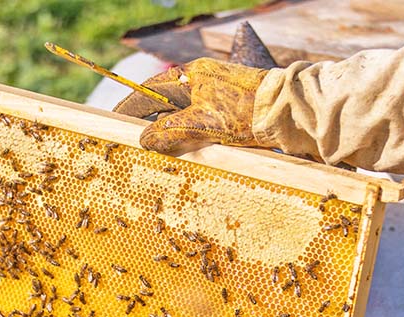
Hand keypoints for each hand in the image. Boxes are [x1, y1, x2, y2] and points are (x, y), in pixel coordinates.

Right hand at [113, 58, 268, 152]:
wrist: (288, 114)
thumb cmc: (245, 113)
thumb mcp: (201, 124)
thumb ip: (169, 132)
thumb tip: (143, 140)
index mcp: (192, 75)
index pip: (151, 89)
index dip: (131, 105)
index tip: (114, 118)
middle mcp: (203, 82)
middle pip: (167, 105)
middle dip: (152, 124)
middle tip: (135, 143)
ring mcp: (218, 97)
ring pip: (184, 117)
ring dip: (173, 135)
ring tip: (161, 154)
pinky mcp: (232, 112)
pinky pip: (201, 126)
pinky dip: (192, 139)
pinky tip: (191, 153)